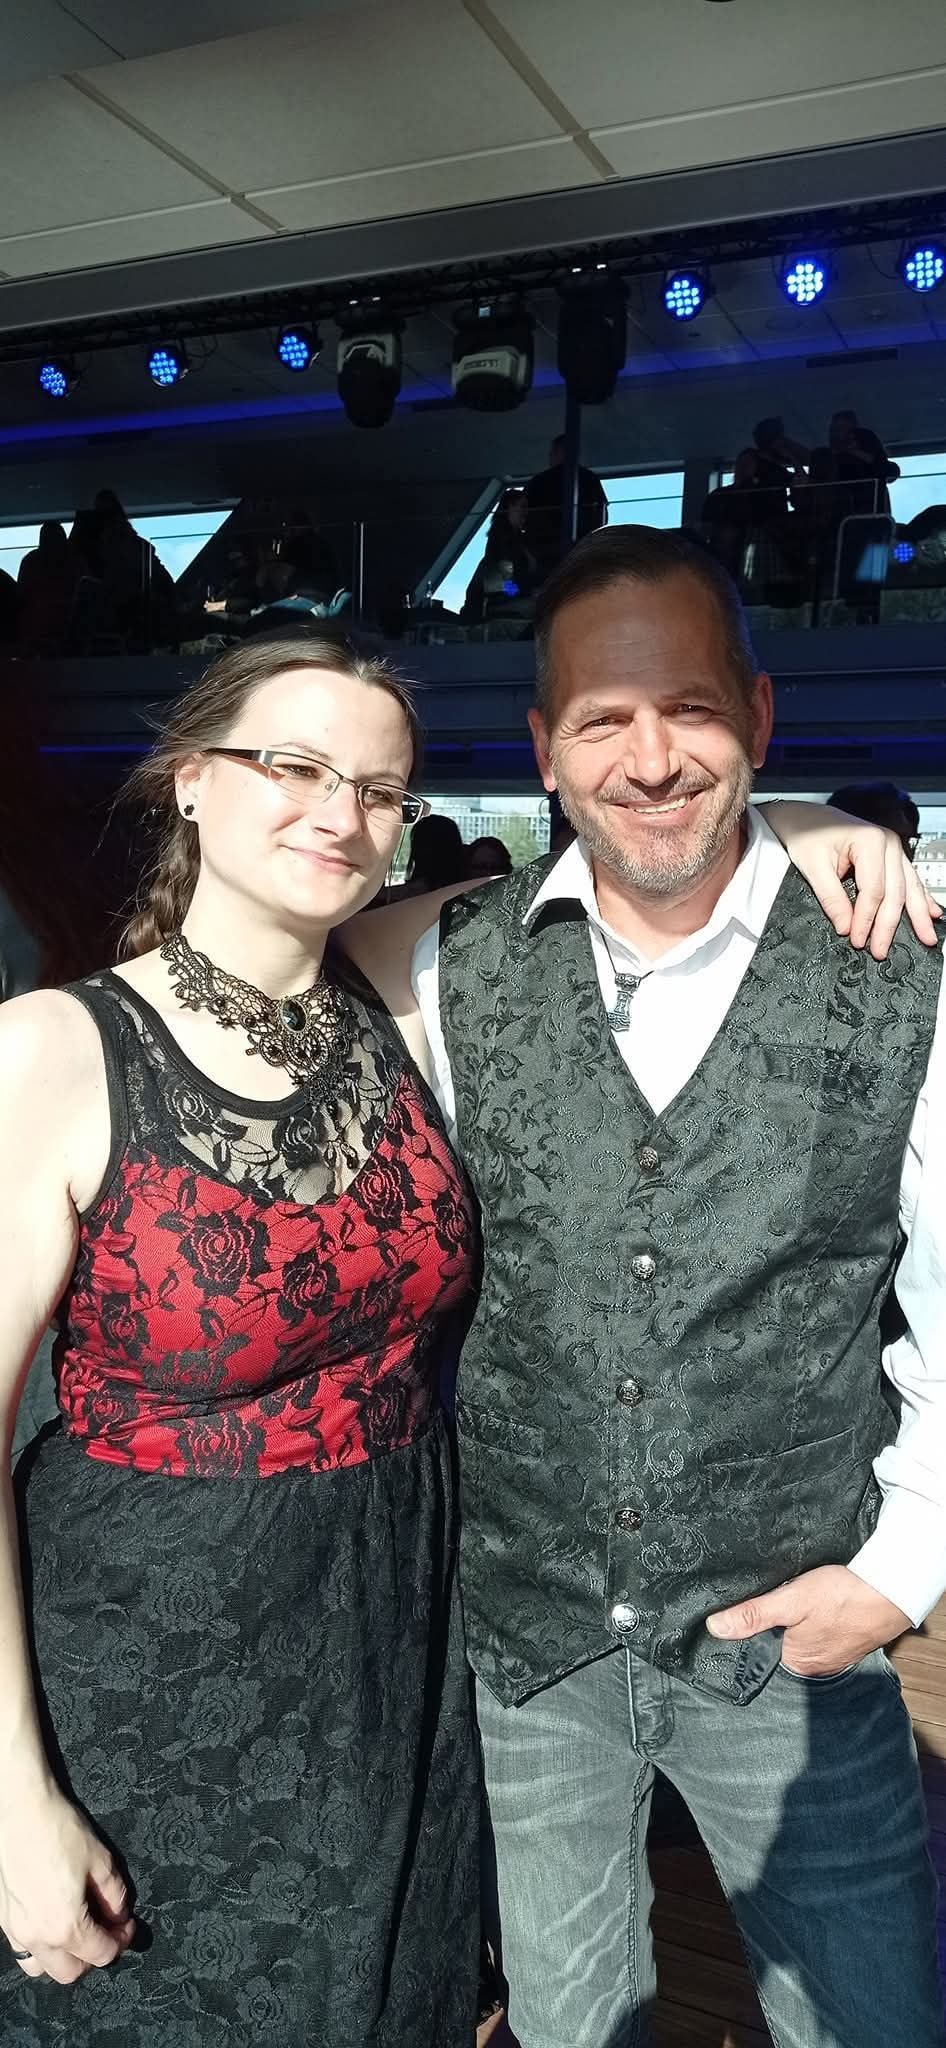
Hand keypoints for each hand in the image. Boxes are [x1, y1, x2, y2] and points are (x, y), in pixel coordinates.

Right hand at [0, 1783, 134, 1983]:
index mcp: (65, 1925)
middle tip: (107, 1929)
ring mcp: (15, 1931)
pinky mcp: (3, 1920)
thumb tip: (119, 1914)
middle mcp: (37, 1936)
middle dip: (94, 1955)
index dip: (122, 1940)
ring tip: (78, 1930)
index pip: (101, 1954)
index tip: (127, 1924)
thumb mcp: (100, 1860)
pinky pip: (23, 1950)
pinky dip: (42, 1946)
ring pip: (42, 1968)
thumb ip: (115, 1895)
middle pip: (71, 1972)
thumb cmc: (58, 1829)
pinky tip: (53, 1919)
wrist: (20, 1809)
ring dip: (64, 1957)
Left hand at [706, 1564, 910, 1675]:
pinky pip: (821, 1631)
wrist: (891, 1590)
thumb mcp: (791, 1601)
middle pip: (781, 1643)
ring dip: (797, 1620)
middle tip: (778, 1597)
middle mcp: (815, 1666)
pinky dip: (817, 1619)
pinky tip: (819, 1604)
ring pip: (801, 1636)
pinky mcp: (847, 1641)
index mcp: (797, 1663)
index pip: (760, 1650)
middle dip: (776, 1623)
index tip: (747, 1608)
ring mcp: (833, 1655)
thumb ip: (753, 1615)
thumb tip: (715, 1627)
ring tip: (798, 1599)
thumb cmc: (842, 1596)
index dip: (752, 1628)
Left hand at [764, 800, 940, 957]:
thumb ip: (831, 899)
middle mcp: (888, 842)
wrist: (805, 817)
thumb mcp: (813, 867)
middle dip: (888, 925)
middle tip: (881, 950)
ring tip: (926, 936)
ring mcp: (893, 848)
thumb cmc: (807, 834)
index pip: (873, 890)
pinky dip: (921, 897)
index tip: (858, 940)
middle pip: (894, 892)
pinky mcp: (891, 854)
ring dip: (917, 915)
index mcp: (870, 841)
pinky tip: (932, 912)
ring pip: (908, 887)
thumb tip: (846, 927)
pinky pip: (909, 878)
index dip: (866, 919)